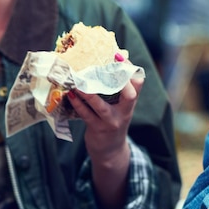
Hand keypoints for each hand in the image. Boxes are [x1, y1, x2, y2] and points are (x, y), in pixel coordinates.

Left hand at [65, 75, 143, 208]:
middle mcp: (124, 112)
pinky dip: (77, 104)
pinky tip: (70, 95)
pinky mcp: (97, 129)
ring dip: (89, 93)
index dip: (131, 69)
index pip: (138, 84)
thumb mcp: (119, 107)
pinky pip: (86, 115)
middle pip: (129, 96)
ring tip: (78, 82)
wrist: (110, 151)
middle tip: (104, 66)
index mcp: (129, 103)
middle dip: (119, 80)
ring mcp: (111, 122)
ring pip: (101, 106)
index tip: (119, 57)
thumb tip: (107, 64)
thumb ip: (116, 90)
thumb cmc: (112, 122)